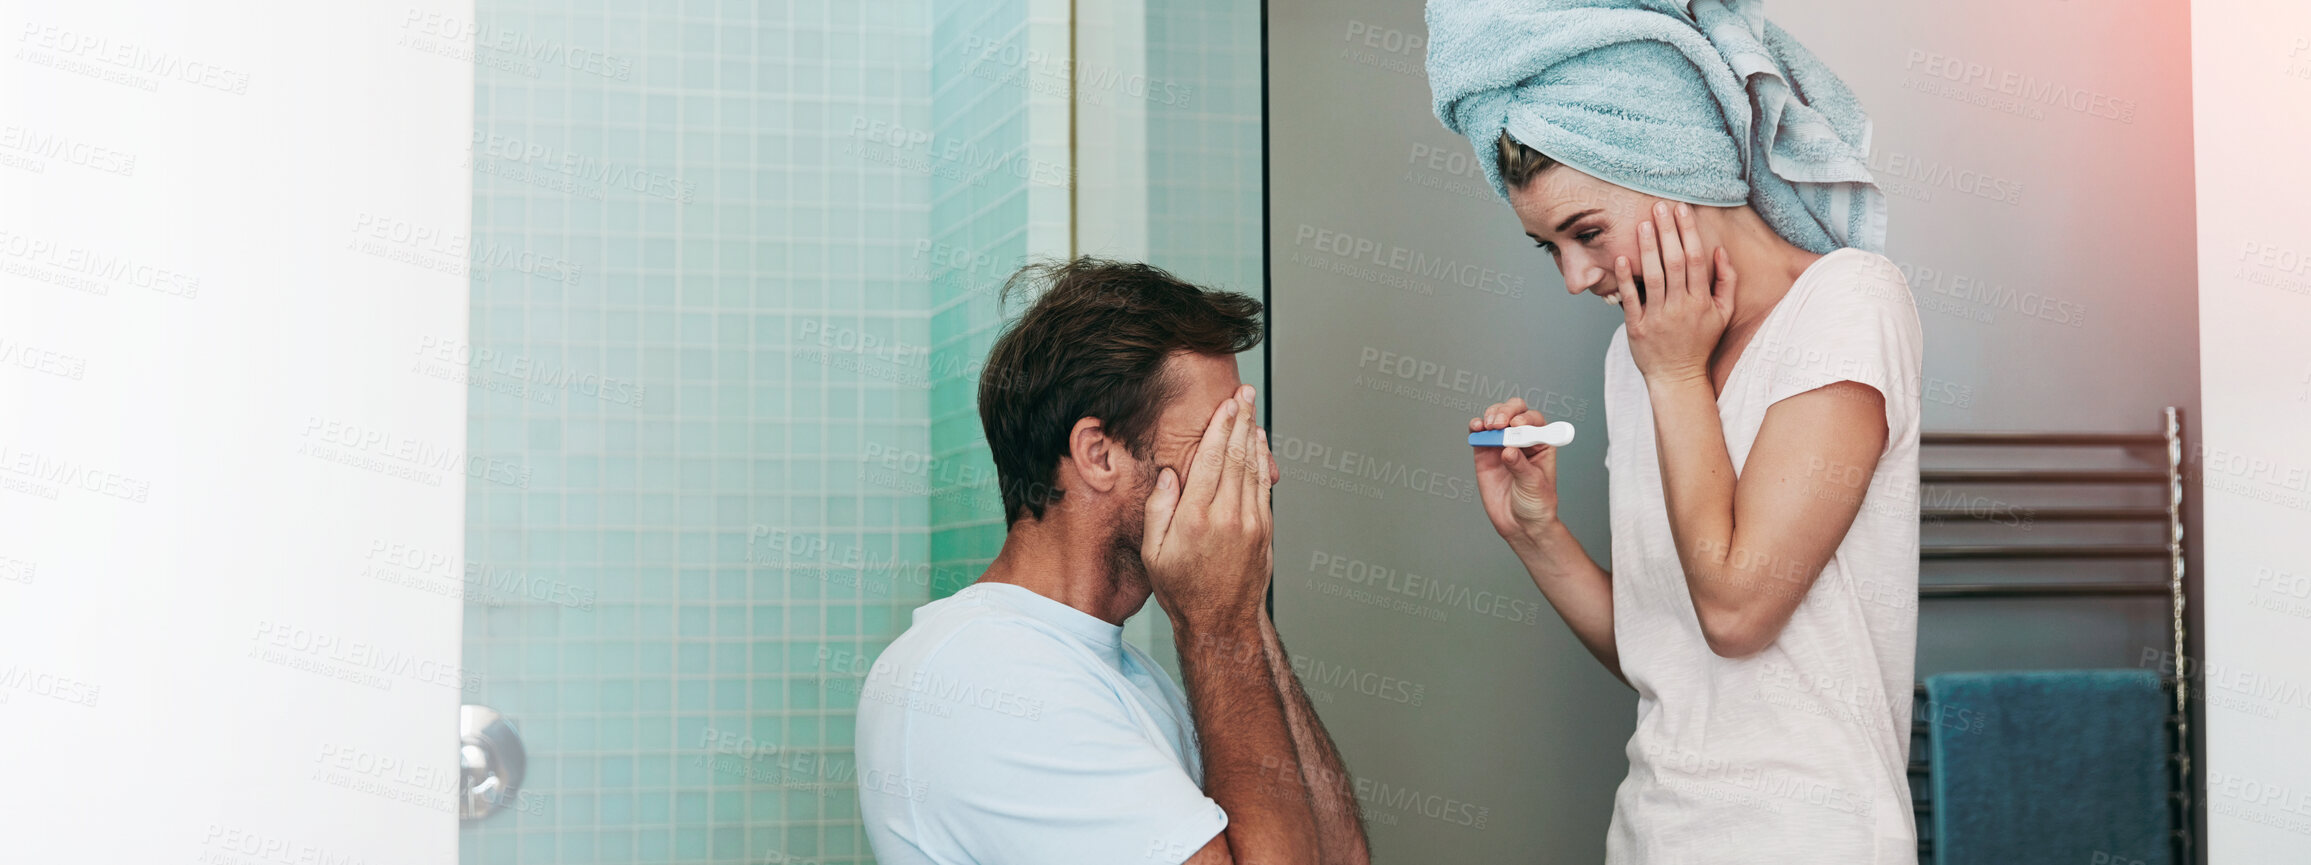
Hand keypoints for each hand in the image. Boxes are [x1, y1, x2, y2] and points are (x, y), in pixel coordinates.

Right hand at [1143, 385, 1273, 631]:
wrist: (1220, 620)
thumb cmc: (1182, 588)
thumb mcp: (1153, 552)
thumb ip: (1159, 509)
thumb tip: (1169, 474)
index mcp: (1194, 518)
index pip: (1210, 460)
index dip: (1219, 427)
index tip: (1225, 405)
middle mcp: (1225, 516)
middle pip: (1235, 455)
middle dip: (1240, 420)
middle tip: (1243, 393)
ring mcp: (1250, 522)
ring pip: (1253, 467)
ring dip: (1253, 434)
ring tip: (1251, 409)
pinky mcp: (1264, 530)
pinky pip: (1264, 486)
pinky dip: (1263, 460)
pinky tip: (1259, 444)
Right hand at [1471, 397, 1561, 549]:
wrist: (1521, 525)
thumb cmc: (1536, 505)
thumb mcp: (1534, 485)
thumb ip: (1521, 466)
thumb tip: (1508, 449)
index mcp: (1541, 444)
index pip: (1534, 421)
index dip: (1525, 419)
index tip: (1517, 425)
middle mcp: (1522, 440)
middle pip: (1514, 413)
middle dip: (1506, 412)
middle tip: (1499, 424)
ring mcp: (1502, 446)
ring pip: (1496, 419)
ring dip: (1491, 416)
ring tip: (1488, 426)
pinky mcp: (1485, 455)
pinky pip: (1480, 435)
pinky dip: (1476, 427)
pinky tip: (1476, 427)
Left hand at [1617, 201, 1737, 386]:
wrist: (1678, 377)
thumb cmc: (1700, 342)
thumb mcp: (1723, 314)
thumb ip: (1726, 282)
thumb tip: (1719, 250)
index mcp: (1702, 301)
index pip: (1696, 260)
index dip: (1689, 232)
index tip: (1682, 210)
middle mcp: (1681, 307)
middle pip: (1675, 263)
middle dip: (1668, 232)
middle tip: (1659, 206)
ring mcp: (1659, 318)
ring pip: (1654, 278)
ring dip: (1648, 249)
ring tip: (1643, 225)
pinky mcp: (1638, 328)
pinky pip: (1631, 300)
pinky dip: (1626, 279)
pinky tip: (1622, 258)